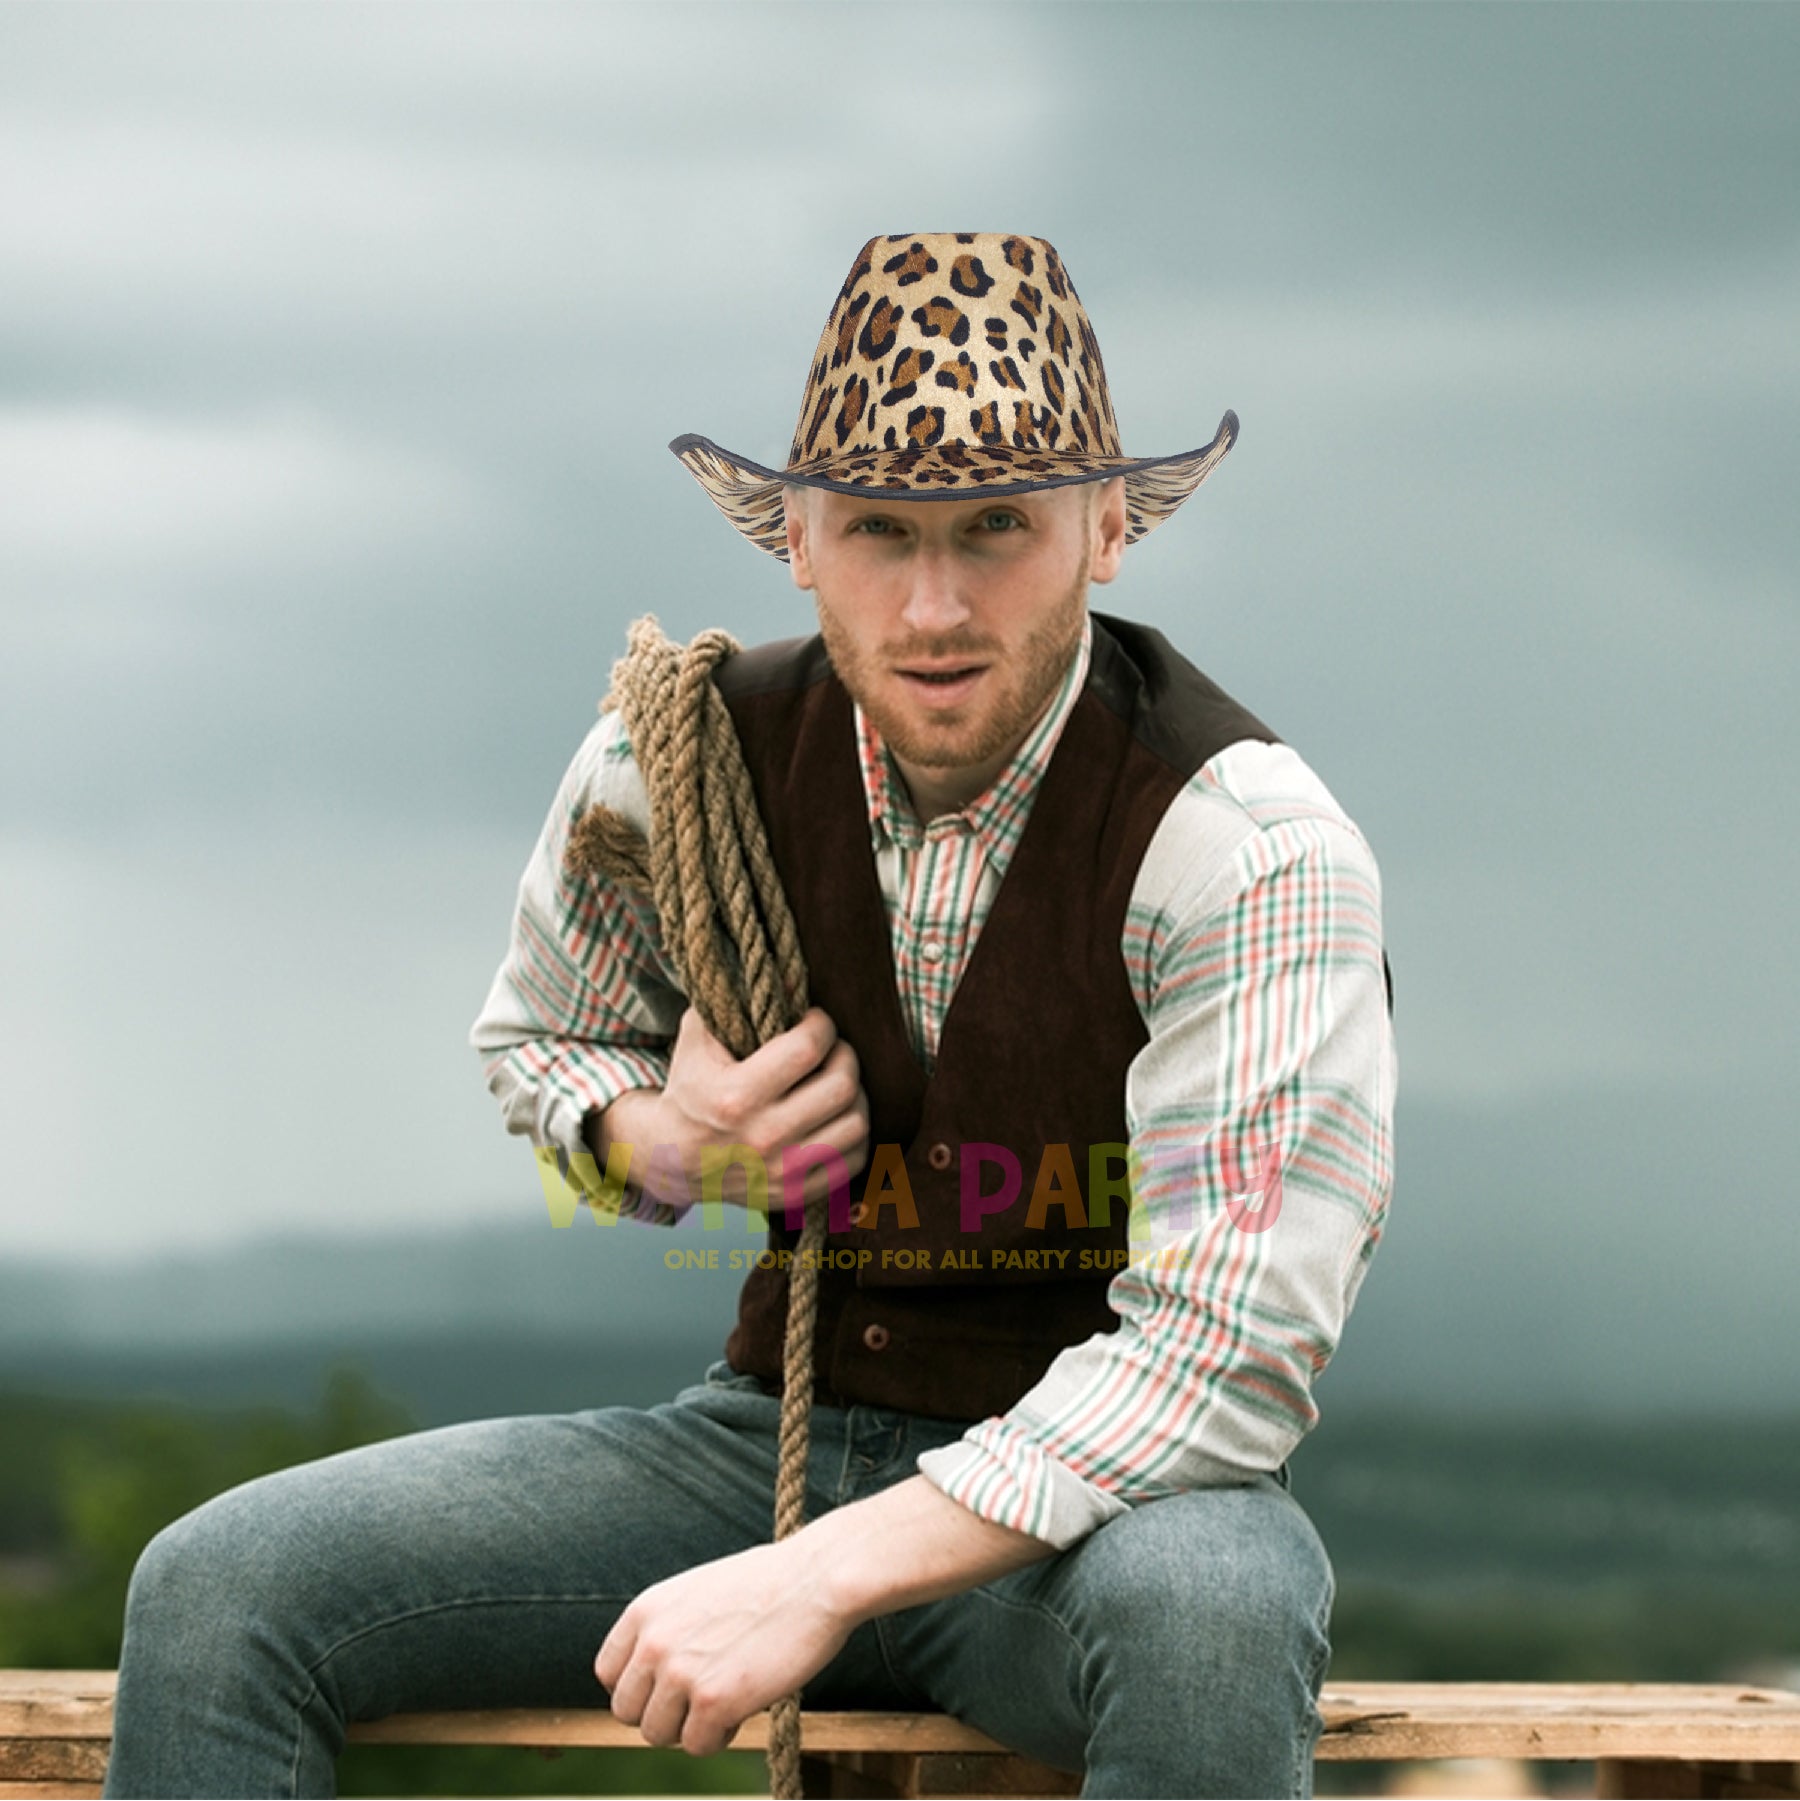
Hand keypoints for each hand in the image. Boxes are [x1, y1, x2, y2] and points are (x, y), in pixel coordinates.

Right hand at [590, 1005, 869, 1211]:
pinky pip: (855, 1160)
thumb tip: (780, 968)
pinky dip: (855, 1134)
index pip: (808, 1048)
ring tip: (837, 1081)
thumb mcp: (696, 1038)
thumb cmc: (691, 1086)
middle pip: (841, 1085)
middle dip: (845, 1056)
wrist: (671, 1157)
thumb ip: (730, 1000)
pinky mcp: (796, 1194)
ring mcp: (782, 1172)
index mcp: (736, 1097)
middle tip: (833, 1049)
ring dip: (855, 1095)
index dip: (822, 1024)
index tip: (815, 1021)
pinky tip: (836, 1116)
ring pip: (857, 1123)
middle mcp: (762, 1139)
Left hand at [594, 1538, 850, 1755]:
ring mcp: (680, 1673)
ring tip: (728, 1698)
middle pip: (628, 1712)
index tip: (668, 1688)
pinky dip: (721, 1736)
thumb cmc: (772, 1582)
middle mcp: (653, 1642)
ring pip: (658, 1735)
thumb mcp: (701, 1591)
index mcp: (646, 1609)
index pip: (609, 1673)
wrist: (818, 1579)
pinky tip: (745, 1705)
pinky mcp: (713, 1702)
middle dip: (663, 1713)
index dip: (639, 1688)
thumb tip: (656, 1669)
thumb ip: (670, 1627)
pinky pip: (698, 1746)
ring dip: (691, 1727)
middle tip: (702, 1698)